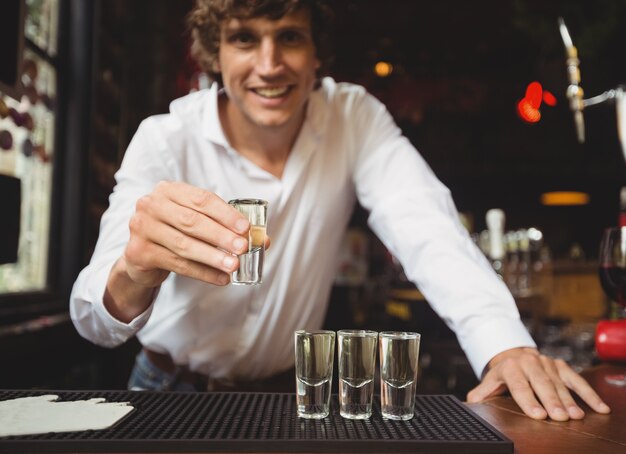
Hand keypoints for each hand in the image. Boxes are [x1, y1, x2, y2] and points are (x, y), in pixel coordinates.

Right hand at [123, 181, 257, 287]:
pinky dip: (202, 273)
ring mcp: (141, 228)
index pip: (201, 199)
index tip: (246, 228)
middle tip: (243, 248)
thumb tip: (263, 239)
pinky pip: (177, 264)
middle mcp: (151, 204)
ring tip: (234, 266)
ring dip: (213, 257)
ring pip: (184, 245)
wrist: (143, 254)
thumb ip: (227, 227)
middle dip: (220, 236)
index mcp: (169, 190)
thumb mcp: (198, 222)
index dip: (225, 214)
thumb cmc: (177, 232)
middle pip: (192, 222)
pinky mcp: (138, 252)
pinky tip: (221, 278)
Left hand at [467, 347, 610, 420]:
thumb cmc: (503, 375)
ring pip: (559, 382)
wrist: (515, 354)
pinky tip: (598, 407)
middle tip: (559, 417)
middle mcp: (529, 362)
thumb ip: (480, 394)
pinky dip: (588, 393)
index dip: (528, 401)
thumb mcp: (490, 382)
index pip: (519, 385)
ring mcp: (546, 362)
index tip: (538, 415)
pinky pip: (576, 379)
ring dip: (569, 400)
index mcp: (510, 367)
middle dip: (551, 401)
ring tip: (576, 416)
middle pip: (541, 383)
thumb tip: (469, 405)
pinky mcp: (560, 365)